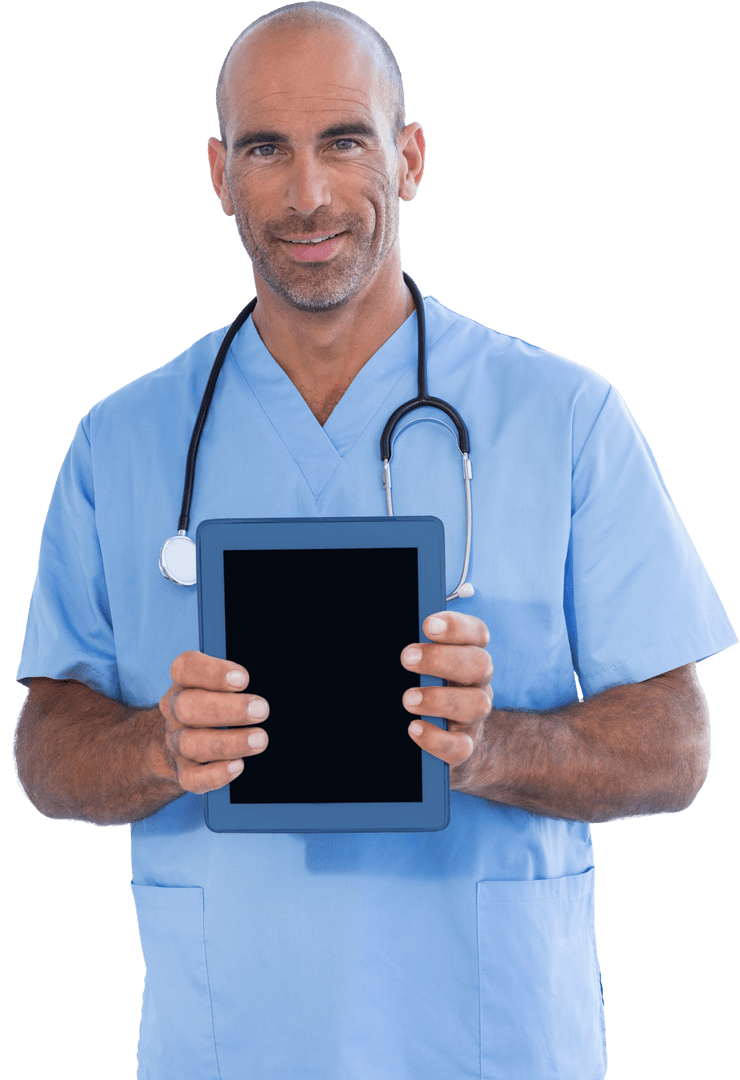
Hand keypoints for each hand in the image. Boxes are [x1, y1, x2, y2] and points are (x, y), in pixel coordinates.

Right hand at [159, 651, 268, 793]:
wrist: (185, 742)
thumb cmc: (216, 703)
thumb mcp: (224, 685)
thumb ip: (239, 682)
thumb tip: (269, 684)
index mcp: (184, 681)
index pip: (185, 668)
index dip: (212, 672)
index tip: (244, 679)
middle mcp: (175, 710)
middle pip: (187, 706)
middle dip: (228, 709)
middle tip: (261, 709)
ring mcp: (176, 742)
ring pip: (190, 744)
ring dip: (228, 742)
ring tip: (260, 740)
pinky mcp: (183, 771)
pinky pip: (192, 778)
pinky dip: (215, 775)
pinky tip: (238, 766)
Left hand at [401, 612, 492, 786]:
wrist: (445, 741)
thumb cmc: (426, 690)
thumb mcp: (422, 668)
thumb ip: (416, 652)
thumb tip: (403, 648)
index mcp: (468, 656)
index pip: (477, 634)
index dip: (456, 627)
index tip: (428, 625)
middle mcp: (477, 684)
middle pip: (480, 664)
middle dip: (442, 659)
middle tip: (407, 658)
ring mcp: (475, 717)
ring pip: (476, 704)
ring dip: (439, 699)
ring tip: (408, 700)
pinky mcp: (466, 748)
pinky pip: (461, 747)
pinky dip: (436, 738)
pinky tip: (414, 728)